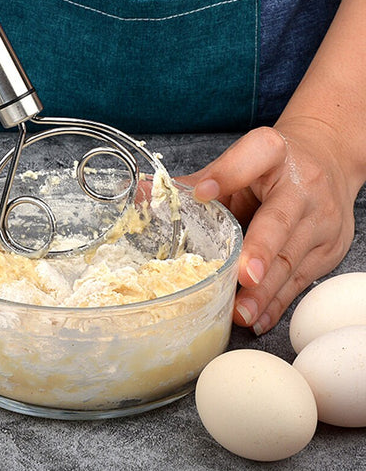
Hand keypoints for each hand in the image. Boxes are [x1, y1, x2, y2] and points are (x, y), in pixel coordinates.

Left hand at [179, 122, 357, 334]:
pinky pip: (302, 280)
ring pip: (292, 258)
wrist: (327, 162)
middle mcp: (302, 186)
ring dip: (266, 290)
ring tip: (241, 311)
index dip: (228, 173)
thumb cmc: (272, 169)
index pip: (254, 154)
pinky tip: (258, 317)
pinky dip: (277, 302)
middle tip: (243, 276)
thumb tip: (142, 194)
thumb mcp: (238, 165)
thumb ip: (195, 182)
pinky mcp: (328, 249)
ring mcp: (321, 219)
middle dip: (262, 250)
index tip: (202, 192)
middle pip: (280, 219)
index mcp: (272, 153)